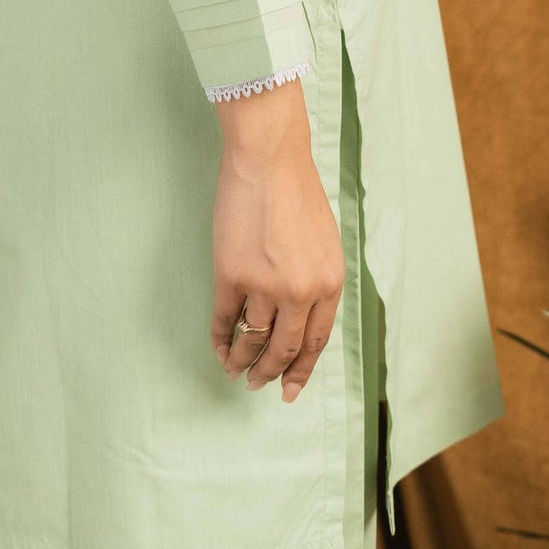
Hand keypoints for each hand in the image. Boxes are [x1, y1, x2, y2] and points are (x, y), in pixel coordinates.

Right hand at [209, 77, 344, 402]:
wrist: (270, 159)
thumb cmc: (297, 191)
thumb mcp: (325, 242)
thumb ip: (317, 280)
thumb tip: (301, 316)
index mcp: (329, 283)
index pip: (315, 342)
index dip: (300, 370)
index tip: (289, 389)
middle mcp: (301, 292)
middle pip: (284, 349)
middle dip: (270, 373)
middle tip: (259, 385)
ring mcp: (265, 285)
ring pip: (253, 339)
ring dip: (242, 360)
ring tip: (235, 371)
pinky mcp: (232, 275)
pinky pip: (225, 319)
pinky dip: (220, 338)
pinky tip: (218, 348)